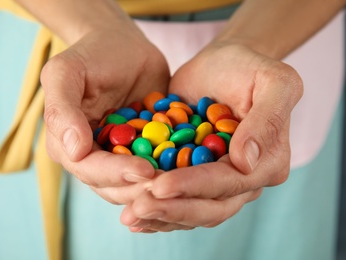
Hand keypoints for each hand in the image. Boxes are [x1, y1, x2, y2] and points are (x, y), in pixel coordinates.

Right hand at [41, 22, 169, 203]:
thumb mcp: (66, 72)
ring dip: (158, 186)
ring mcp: (118, 156)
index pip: (88, 168)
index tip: (145, 171)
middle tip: (171, 183)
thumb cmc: (92, 54)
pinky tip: (191, 172)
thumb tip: (74, 151)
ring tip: (183, 180)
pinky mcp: (142, 151)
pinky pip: (156, 167)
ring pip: (134, 184)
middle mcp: (91, 156)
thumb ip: (62, 109)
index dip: (116, 173)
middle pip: (112, 185)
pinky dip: (171, 172)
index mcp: (66, 143)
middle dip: (140, 187)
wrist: (124, 47)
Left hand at [121, 43, 302, 231]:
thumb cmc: (248, 67)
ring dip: (160, 217)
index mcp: (268, 163)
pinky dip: (156, 210)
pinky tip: (133, 216)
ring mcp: (220, 182)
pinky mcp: (197, 177)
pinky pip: (178, 201)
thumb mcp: (273, 81)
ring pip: (191, 211)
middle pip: (209, 206)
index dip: (193, 187)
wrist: (223, 66)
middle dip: (172, 209)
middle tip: (136, 208)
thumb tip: (245, 162)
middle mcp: (246, 180)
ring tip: (129, 216)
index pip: (228, 183)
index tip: (158, 186)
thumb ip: (267, 118)